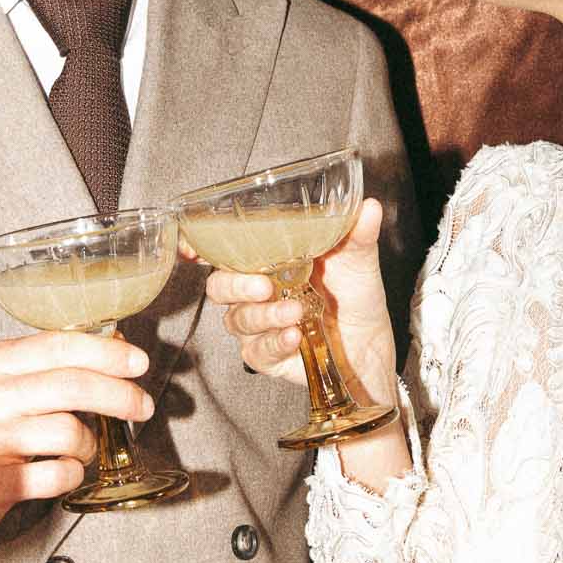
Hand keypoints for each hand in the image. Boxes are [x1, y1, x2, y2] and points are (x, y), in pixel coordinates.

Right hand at [0, 330, 152, 546]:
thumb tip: (114, 350)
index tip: (138, 362)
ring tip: (81, 448)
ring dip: (88, 443)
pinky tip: (62, 472)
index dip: (106, 353)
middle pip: (71, 386)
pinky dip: (72, 474)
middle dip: (118, 395)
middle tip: (140, 406)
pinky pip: (57, 475)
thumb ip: (45, 367)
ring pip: (68, 432)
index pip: (58, 346)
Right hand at [202, 197, 397, 408]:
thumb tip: (369, 207)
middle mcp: (256, 291)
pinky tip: (294, 336)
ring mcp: (259, 324)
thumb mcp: (358, 259)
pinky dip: (274, 342)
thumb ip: (357, 234)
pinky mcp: (267, 355)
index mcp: (268, 261)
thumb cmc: (356, 296)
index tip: (192, 248)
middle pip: (219, 287)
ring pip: (237, 320)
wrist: (370, 345)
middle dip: (235, 286)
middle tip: (264, 286)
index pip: (224, 251)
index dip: (199, 248)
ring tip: (295, 311)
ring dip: (264, 315)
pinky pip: (256, 351)